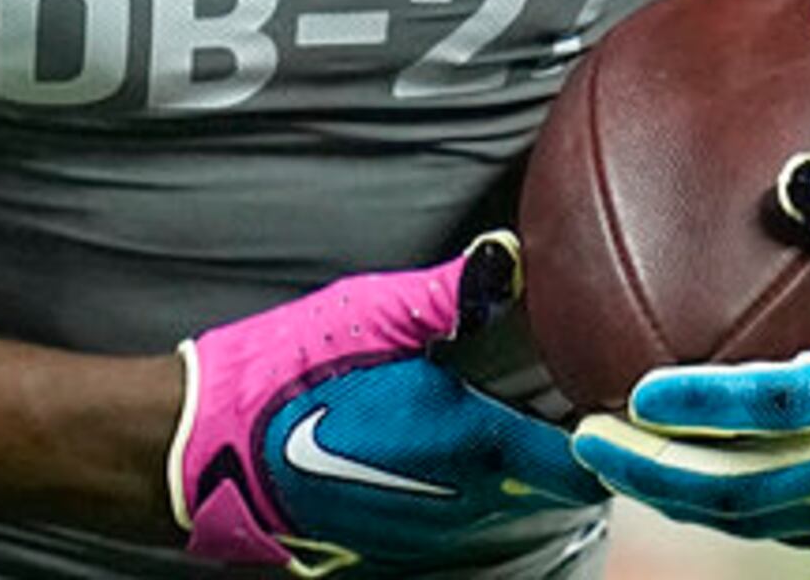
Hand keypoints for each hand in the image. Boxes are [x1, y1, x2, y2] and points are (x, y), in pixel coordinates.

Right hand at [171, 232, 602, 572]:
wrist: (205, 452)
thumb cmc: (284, 379)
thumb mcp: (370, 315)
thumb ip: (451, 293)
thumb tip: (510, 258)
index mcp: (472, 446)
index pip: (582, 465)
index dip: (603, 431)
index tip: (604, 391)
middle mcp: (463, 508)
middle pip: (552, 491)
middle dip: (562, 446)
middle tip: (558, 389)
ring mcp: (429, 539)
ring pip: (510, 512)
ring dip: (517, 472)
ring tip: (506, 414)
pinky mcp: (393, 551)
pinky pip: (462, 526)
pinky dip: (472, 493)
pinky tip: (444, 450)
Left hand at [568, 156, 809, 550]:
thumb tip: (788, 171)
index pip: (768, 409)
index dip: (696, 407)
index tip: (633, 393)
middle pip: (741, 485)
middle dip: (655, 470)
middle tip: (588, 441)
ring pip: (760, 517)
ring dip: (685, 496)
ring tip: (621, 466)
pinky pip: (796, 526)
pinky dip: (739, 507)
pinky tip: (699, 480)